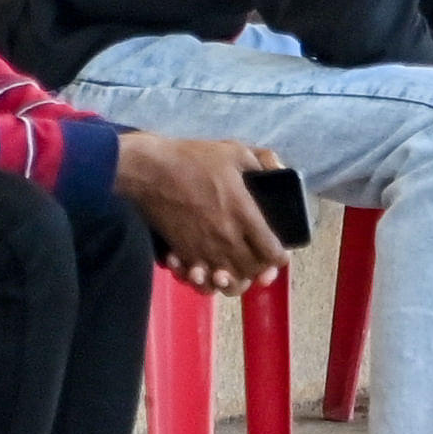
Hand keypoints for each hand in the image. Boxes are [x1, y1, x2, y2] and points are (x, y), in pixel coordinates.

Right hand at [117, 131, 297, 294]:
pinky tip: (207, 268)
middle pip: (254, 271)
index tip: (277, 248)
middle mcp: (228, 240)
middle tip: (257, 256)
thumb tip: (282, 172)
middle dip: (260, 267)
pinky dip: (208, 280)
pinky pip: (203, 281)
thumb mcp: (234, 151)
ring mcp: (205, 251)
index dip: (279, 254)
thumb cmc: (193, 160)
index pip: (273, 253)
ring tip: (234, 267)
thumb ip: (264, 161)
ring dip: (236, 278)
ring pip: (230, 282)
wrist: (150, 171)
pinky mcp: (185, 255)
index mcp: (245, 216)